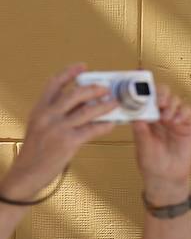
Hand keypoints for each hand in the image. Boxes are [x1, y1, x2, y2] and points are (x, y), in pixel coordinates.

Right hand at [2, 64, 114, 200]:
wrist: (27, 172)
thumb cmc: (36, 150)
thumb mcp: (39, 126)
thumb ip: (55, 114)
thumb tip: (81, 104)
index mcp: (39, 109)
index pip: (53, 84)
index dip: (69, 73)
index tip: (83, 66)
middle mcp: (47, 115)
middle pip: (75, 94)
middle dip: (94, 89)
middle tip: (107, 88)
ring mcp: (58, 128)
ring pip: (87, 110)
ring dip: (105, 106)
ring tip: (116, 103)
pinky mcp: (68, 142)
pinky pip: (92, 129)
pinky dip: (104, 125)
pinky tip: (112, 123)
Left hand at [132, 87, 190, 205]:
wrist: (167, 177)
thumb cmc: (151, 163)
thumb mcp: (142, 148)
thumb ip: (141, 133)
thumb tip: (136, 118)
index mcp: (146, 118)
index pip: (146, 99)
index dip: (146, 93)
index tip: (143, 93)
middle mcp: (160, 116)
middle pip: (163, 94)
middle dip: (161, 94)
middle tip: (159, 102)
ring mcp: (174, 119)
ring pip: (176, 100)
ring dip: (171, 104)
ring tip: (167, 118)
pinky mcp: (187, 125)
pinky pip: (187, 111)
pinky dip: (183, 112)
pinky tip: (177, 121)